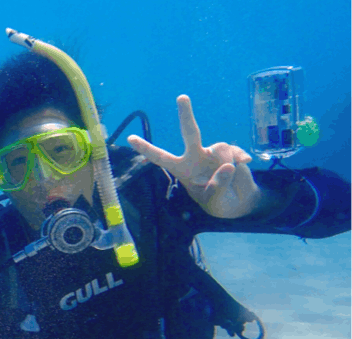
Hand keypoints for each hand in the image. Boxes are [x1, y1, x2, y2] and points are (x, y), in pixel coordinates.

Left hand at [128, 95, 265, 218]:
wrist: (239, 202)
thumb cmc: (218, 202)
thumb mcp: (214, 201)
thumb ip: (217, 186)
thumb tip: (228, 166)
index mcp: (183, 169)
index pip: (161, 158)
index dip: (146, 149)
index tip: (130, 138)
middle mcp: (195, 156)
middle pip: (190, 133)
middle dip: (186, 115)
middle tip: (182, 97)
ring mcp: (213, 152)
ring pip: (221, 149)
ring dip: (228, 163)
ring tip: (230, 177)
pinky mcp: (231, 151)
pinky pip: (236, 151)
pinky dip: (241, 158)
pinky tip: (245, 164)